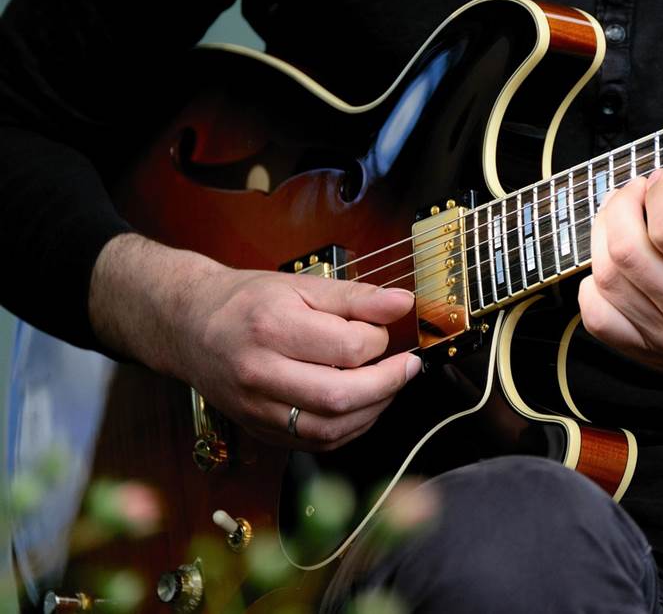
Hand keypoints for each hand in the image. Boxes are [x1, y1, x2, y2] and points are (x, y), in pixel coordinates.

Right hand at [90, 234, 420, 449]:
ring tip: (387, 385)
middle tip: (407, 367)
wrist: (189, 326)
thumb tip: (403, 303)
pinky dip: (350, 428)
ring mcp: (258, 408)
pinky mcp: (261, 429)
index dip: (380, 340)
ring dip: (374, 410)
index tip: (384, 331)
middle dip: (388, 384)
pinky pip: (317, 442)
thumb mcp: (301, 285)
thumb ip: (356, 297)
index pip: (348, 347)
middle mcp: (261, 373)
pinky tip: (362, 406)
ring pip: (332, 428)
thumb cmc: (246, 301)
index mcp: (272, 327)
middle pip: (342, 396)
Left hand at [578, 83, 662, 404]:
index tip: (662, 179)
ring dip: (602, 238)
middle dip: (618, 207)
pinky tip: (611, 267)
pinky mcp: (643, 352)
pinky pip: (596, 318)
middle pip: (625, 252)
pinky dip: (593, 285)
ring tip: (621, 221)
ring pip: (605, 279)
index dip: (654, 190)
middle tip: (632, 194)